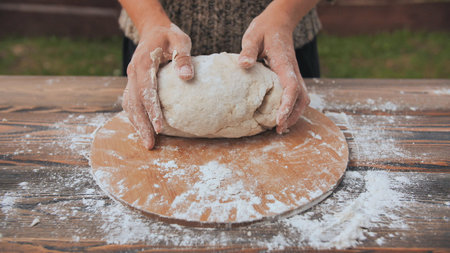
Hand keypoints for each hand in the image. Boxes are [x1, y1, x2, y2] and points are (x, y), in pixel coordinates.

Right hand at [122, 24, 192, 148]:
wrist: (153, 29)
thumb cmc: (169, 35)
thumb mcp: (180, 40)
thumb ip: (183, 57)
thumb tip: (187, 77)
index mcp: (143, 63)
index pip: (146, 91)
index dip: (152, 110)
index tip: (160, 127)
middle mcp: (133, 73)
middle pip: (134, 103)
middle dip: (141, 125)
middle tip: (150, 144)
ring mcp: (131, 78)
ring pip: (129, 105)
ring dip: (137, 124)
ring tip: (147, 142)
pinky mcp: (134, 83)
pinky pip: (131, 102)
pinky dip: (135, 117)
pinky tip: (144, 129)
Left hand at [238, 1, 311, 133]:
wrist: (279, 22)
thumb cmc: (264, 29)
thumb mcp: (253, 36)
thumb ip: (248, 50)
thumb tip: (244, 65)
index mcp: (284, 63)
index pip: (291, 87)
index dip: (287, 104)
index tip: (279, 119)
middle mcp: (293, 71)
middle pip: (301, 98)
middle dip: (293, 115)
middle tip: (279, 129)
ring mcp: (294, 74)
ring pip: (302, 98)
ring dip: (295, 114)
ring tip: (281, 128)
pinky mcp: (291, 76)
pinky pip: (297, 95)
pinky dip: (293, 108)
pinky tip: (282, 115)